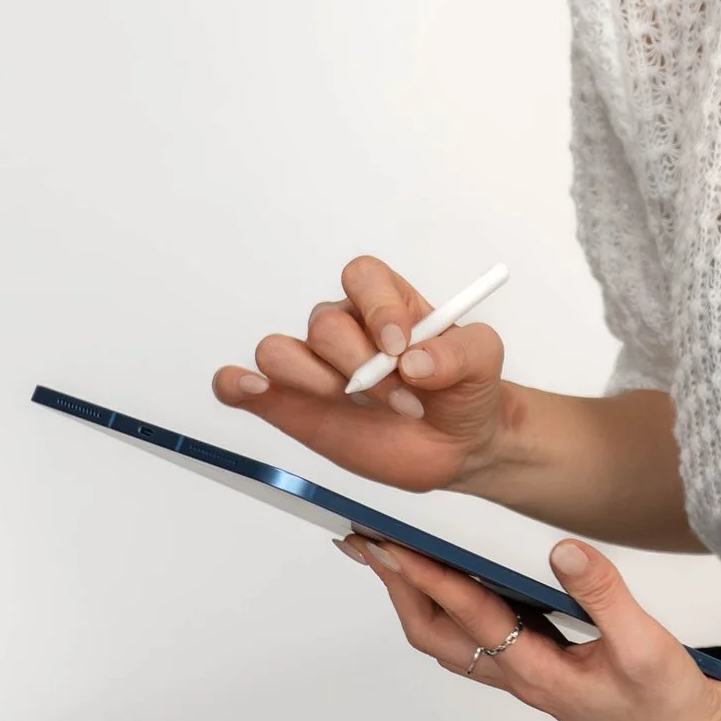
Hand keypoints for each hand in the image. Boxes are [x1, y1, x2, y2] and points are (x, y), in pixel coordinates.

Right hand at [212, 254, 512, 496]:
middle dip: (360, 365)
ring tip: (353, 406)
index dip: (377, 307)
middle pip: (323, 323)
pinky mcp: (290, 405)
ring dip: (310, 379)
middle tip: (401, 401)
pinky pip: (241, 384)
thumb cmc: (465, 392)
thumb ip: (460, 353)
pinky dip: (235, 384)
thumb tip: (415, 361)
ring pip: (278, 350)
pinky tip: (251, 391)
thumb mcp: (484, 363)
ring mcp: (314, 368)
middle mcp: (345, 329)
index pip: (362, 276)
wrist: (457, 444)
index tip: (401, 347)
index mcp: (387, 303)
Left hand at [339, 526, 720, 720]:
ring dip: (416, 599)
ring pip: (450, 641)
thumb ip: (604, 595)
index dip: (427, 577)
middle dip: (399, 590)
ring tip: (392, 558)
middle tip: (367, 546)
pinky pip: (473, 640)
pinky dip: (447, 607)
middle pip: (437, 636)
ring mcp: (524, 677)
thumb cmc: (669, 700)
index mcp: (539, 673)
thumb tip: (562, 551)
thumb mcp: (647, 645)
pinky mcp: (536, 669)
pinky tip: (450, 580)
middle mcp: (520, 678)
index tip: (392, 545)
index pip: (470, 617)